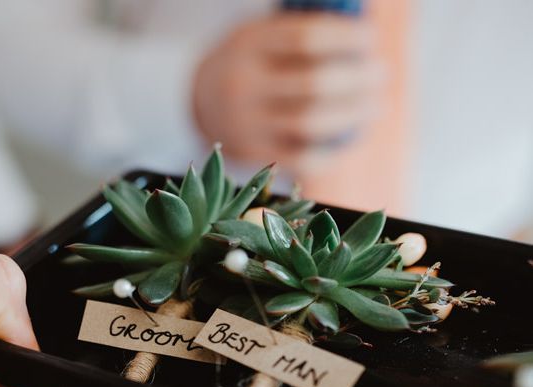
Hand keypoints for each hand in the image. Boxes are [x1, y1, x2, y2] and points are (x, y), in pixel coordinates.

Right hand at [193, 12, 385, 175]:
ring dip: (353, 115)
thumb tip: (362, 32)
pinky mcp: (252, 154)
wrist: (202, 100)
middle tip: (381, 74)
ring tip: (375, 105)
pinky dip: (333, 150)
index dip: (346, 39)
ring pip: (311, 124)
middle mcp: (243, 85)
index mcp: (248, 45)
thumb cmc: (250, 60)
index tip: (370, 39)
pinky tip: (352, 137)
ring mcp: (246, 124)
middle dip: (357, 79)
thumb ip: (302, 32)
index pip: (307, 39)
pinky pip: (301, 157)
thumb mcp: (264, 34)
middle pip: (314, 84)